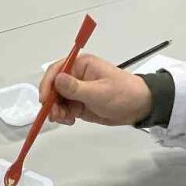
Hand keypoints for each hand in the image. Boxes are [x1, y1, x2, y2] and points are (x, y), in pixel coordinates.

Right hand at [38, 53, 152, 127]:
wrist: (140, 107)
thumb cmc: (124, 94)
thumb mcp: (99, 92)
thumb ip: (76, 88)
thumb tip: (57, 80)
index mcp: (81, 65)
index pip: (57, 70)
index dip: (47, 84)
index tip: (45, 100)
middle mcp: (77, 76)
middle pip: (53, 87)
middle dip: (51, 101)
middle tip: (54, 115)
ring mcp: (78, 91)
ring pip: (57, 100)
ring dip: (56, 110)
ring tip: (65, 119)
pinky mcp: (80, 104)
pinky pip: (64, 109)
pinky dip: (63, 116)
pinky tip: (70, 121)